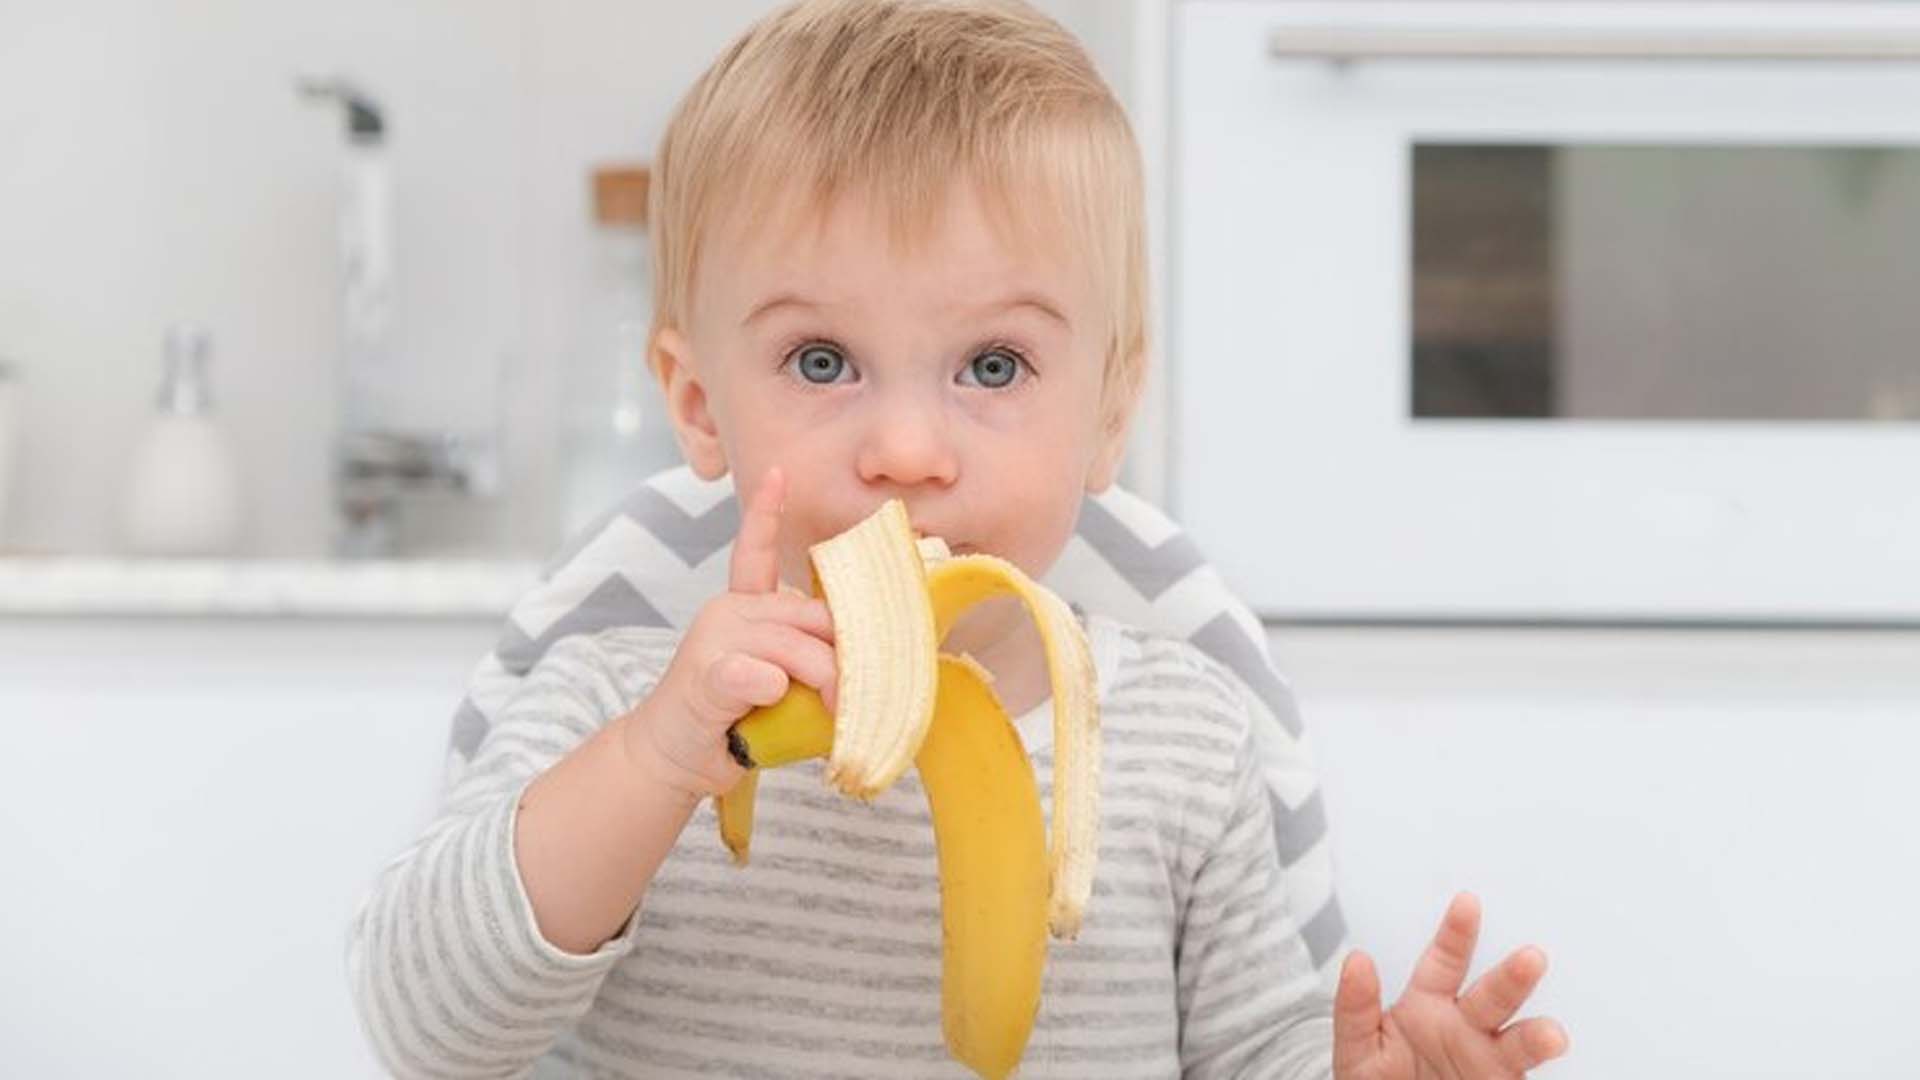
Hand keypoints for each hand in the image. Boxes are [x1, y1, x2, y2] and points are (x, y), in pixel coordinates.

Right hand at [619, 466, 836, 798]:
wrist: (671, 758)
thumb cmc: (733, 722)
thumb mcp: (780, 683)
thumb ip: (810, 661)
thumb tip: (868, 662)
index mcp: (742, 609)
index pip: (753, 554)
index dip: (765, 513)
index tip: (779, 473)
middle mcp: (726, 613)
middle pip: (808, 615)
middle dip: (844, 654)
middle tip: (860, 694)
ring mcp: (713, 640)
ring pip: (793, 644)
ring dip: (824, 679)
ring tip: (835, 712)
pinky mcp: (705, 674)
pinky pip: (756, 671)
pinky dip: (772, 688)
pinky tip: (769, 699)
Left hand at [1333, 893, 1568, 1079]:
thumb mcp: (1357, 1047)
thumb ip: (1356, 1006)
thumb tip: (1356, 959)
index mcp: (1428, 1005)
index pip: (1444, 962)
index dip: (1456, 932)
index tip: (1466, 902)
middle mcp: (1465, 1027)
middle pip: (1493, 996)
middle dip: (1512, 977)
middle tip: (1532, 958)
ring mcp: (1488, 1059)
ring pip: (1519, 1041)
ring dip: (1537, 1034)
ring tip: (1551, 1035)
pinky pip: (1522, 1078)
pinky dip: (1537, 1071)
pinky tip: (1550, 1054)